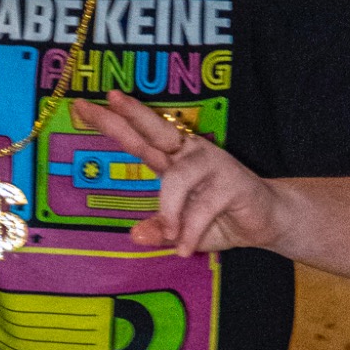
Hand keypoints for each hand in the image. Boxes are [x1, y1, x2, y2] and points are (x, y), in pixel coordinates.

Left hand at [76, 90, 274, 255]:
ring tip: (169, 237)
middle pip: (155, 129)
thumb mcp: (180, 231)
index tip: (82, 106)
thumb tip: (136, 235)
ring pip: (175, 179)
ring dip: (167, 211)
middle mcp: (190, 155)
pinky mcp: (232, 181)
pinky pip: (201, 208)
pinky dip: (190, 231)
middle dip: (130, 114)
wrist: (267, 222)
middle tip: (105, 101)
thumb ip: (158, 230)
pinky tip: (185, 248)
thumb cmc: (219, 220)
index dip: (112, 122)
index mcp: (174, 160)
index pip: (138, 137)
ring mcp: (212, 164)